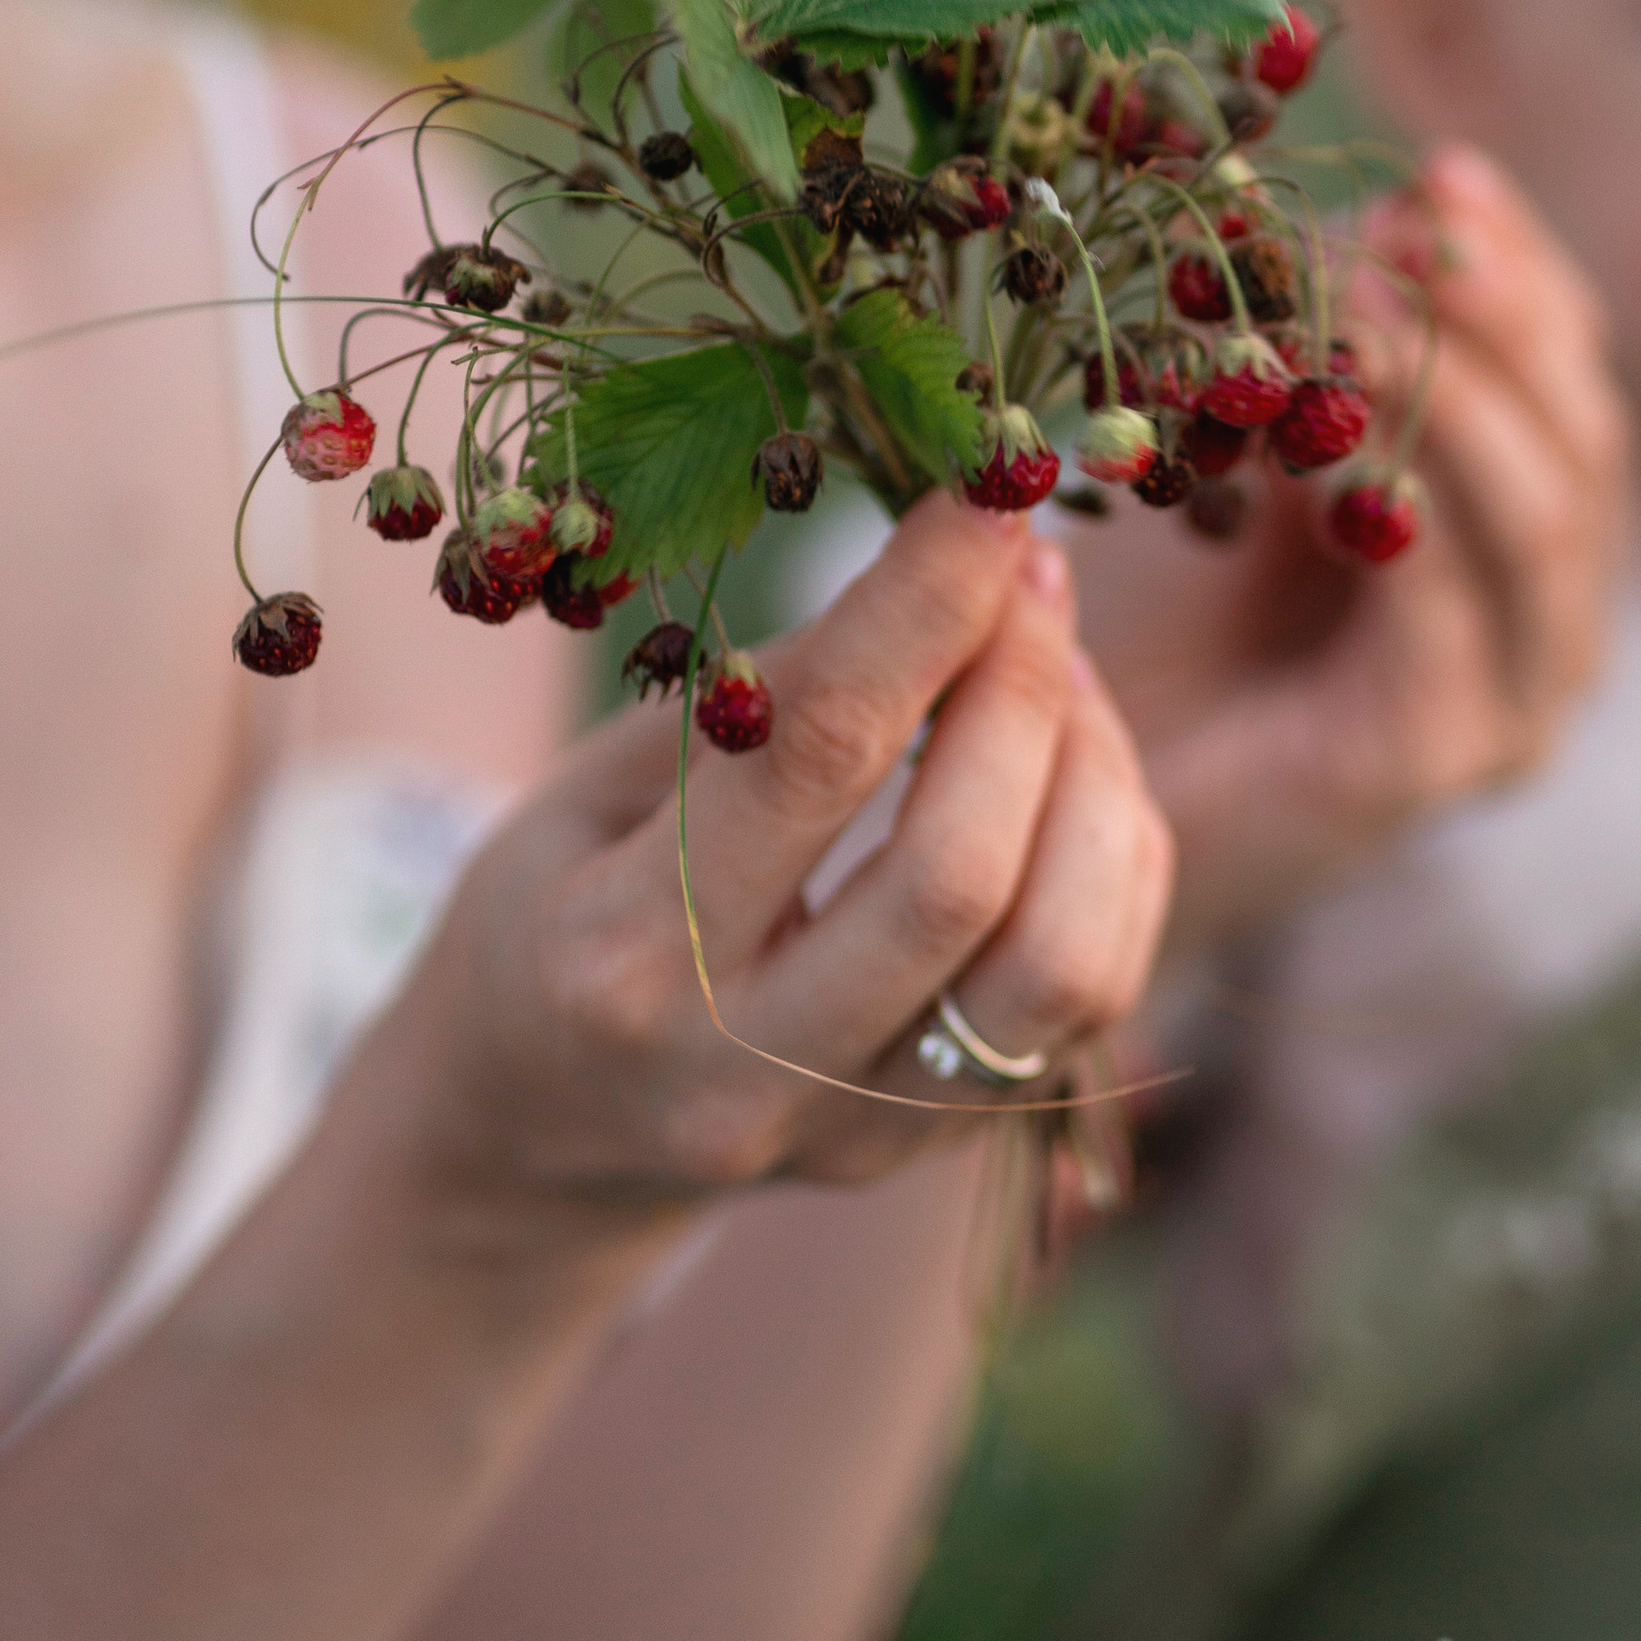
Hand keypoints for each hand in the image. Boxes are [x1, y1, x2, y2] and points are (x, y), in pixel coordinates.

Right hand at [357, 502, 1175, 1270]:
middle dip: (1024, 688)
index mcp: (618, 954)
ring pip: (1061, 964)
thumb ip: (753, 704)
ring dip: (1096, 784)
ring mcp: (852, 1134)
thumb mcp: (584, 792)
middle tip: (1032, 571)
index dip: (924, 605)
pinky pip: (1088, 1001)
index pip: (815, 757)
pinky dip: (1111, 863)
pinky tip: (1070, 777)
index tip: (992, 489)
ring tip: (1058, 677)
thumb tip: (934, 577)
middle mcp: (741, 1068)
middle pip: (958, 873)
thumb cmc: (545, 918)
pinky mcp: (934, 1150)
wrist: (529, 1139)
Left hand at [1080, 142, 1628, 956]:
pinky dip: (1401, 498)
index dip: (1523, 273)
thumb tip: (1358, 214)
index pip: (1569, 383)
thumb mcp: (1247, 460)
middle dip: (1508, 315)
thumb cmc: (1138, 629)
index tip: (1444, 174)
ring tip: (1361, 300)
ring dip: (1460, 390)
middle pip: (1583, 440)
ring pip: (1545, 518)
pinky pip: (1450, 604)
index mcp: (1521, 549)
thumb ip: (1317, 365)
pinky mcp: (1432, 760)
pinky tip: (1323, 423)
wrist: (1051, 814)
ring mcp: (1508, 705)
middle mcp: (1545, 630)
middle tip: (1415, 222)